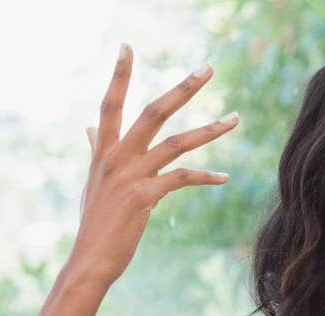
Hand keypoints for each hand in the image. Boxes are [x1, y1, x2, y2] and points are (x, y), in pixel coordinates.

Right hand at [67, 44, 238, 288]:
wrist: (90, 259)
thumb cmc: (96, 222)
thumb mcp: (93, 182)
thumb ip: (95, 151)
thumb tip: (88, 129)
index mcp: (104, 150)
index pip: (109, 103)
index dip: (119, 75)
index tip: (128, 47)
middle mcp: (116, 157)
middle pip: (152, 112)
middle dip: (182, 89)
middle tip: (208, 69)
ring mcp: (131, 175)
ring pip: (177, 142)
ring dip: (210, 130)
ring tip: (236, 119)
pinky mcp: (145, 196)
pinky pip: (183, 178)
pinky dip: (207, 176)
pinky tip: (225, 177)